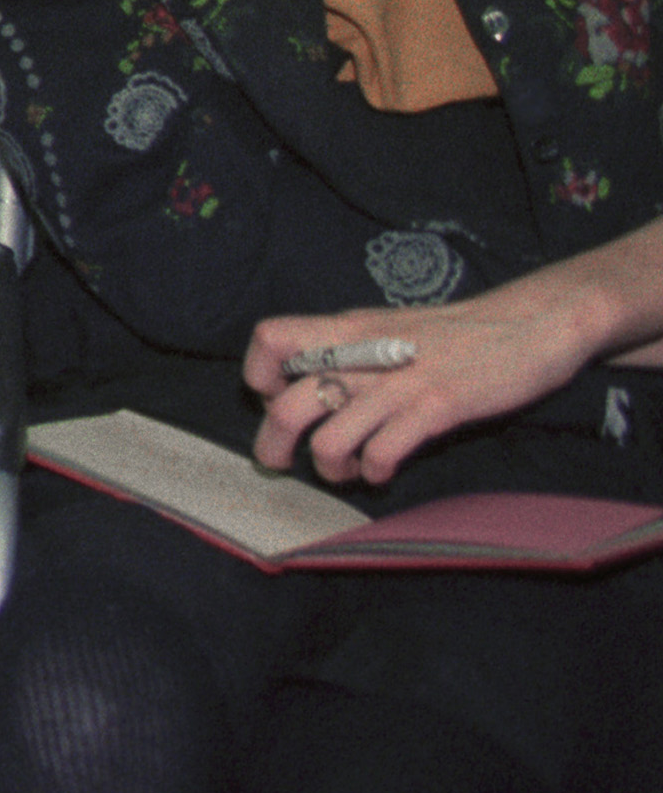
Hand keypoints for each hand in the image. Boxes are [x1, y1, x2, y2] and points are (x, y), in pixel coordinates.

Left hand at [246, 283, 604, 486]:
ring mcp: (400, 382)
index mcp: (349, 328)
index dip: (260, 374)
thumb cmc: (458, 332)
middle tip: (282, 463)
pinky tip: (382, 470)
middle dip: (273, 445)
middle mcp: (365, 354)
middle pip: (287, 406)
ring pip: (329, 439)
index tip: (275, 396)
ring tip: (346, 470)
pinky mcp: (438, 407)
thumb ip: (351, 350)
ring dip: (329, 467)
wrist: (531, 322)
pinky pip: (382, 451)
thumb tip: (311, 382)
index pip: (270, 338)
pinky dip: (374, 471)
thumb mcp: (389, 329)